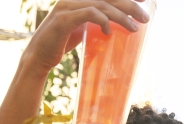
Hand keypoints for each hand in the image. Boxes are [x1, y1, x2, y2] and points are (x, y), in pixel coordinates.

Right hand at [22, 0, 149, 74]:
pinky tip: (108, 31)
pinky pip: (89, 14)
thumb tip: (114, 25)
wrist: (38, 58)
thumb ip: (93, 22)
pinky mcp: (64, 20)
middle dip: (129, 5)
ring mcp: (67, 7)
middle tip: (145, 18)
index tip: (144, 1)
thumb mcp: (79, 29)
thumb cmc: (59, 44)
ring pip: (102, 4)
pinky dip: (102, 21)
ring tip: (135, 28)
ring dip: (121, 16)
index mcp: (77, 0)